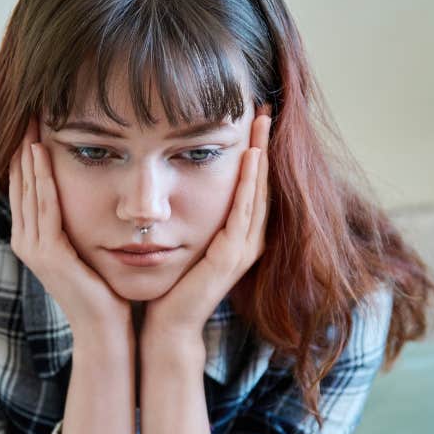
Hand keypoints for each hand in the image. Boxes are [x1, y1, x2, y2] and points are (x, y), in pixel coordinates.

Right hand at [8, 115, 131, 338]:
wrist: (106, 331)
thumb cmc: (104, 290)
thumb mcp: (88, 246)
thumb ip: (79, 221)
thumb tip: (93, 189)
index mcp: (33, 237)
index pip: (27, 184)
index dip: (28, 151)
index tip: (37, 117)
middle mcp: (26, 240)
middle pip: (21, 181)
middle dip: (24, 143)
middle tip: (29, 106)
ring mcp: (33, 248)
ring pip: (29, 189)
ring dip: (28, 153)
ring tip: (31, 119)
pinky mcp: (47, 254)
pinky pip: (44, 207)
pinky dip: (42, 179)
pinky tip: (42, 153)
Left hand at [140, 104, 272, 346]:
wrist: (167, 324)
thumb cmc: (171, 284)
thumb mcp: (184, 240)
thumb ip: (190, 215)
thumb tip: (178, 183)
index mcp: (239, 236)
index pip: (253, 186)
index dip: (256, 152)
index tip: (253, 118)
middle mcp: (248, 241)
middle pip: (262, 184)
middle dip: (264, 145)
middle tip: (265, 109)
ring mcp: (243, 250)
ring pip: (258, 193)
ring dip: (261, 156)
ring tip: (263, 122)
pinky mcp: (230, 258)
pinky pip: (243, 213)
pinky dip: (249, 184)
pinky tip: (251, 158)